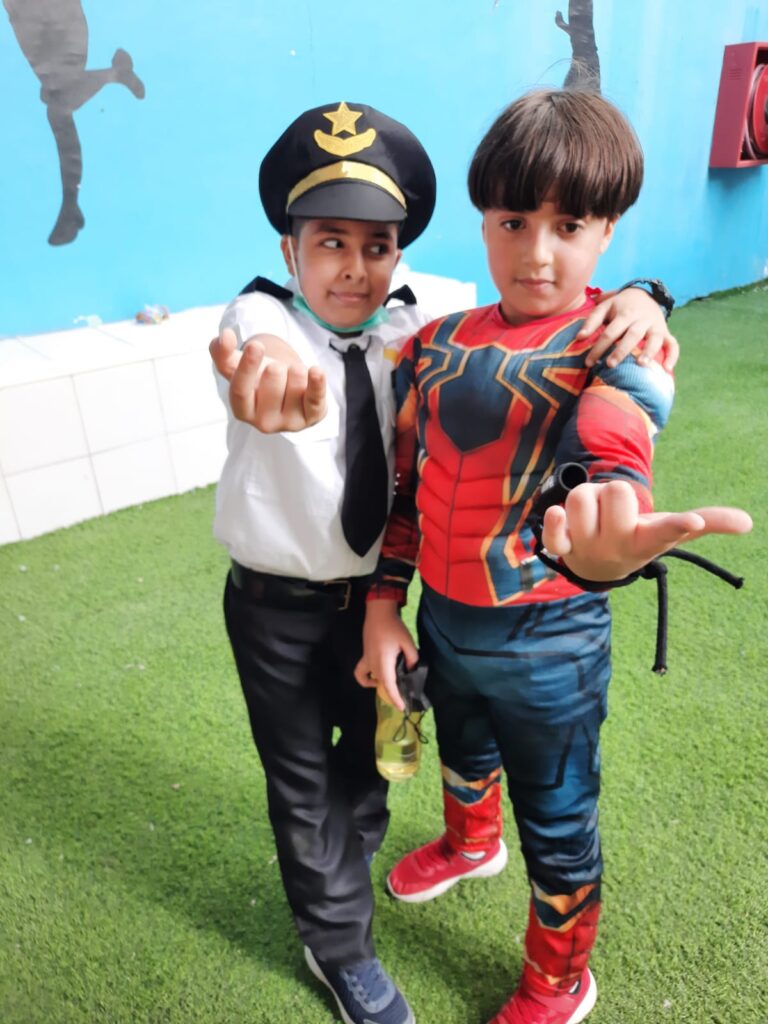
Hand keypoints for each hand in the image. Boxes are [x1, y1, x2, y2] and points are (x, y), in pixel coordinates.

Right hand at [209, 327, 326, 431]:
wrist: (288, 389)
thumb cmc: (260, 378)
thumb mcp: (238, 366)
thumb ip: (223, 352)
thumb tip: (224, 335)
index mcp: (242, 410)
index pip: (241, 391)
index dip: (247, 367)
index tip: (255, 345)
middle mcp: (264, 422)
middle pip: (272, 383)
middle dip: (277, 366)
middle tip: (277, 369)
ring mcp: (290, 423)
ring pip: (296, 385)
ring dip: (295, 370)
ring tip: (292, 374)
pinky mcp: (312, 417)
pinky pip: (316, 400)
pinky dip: (317, 383)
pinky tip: (315, 370)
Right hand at [354, 600, 418, 709]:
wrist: (378, 614)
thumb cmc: (394, 627)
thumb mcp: (408, 642)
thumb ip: (412, 658)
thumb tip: (411, 670)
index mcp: (383, 662)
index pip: (389, 685)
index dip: (395, 698)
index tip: (402, 708)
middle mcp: (373, 664)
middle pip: (382, 685)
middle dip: (392, 694)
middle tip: (404, 698)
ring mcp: (367, 661)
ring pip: (373, 680)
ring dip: (383, 687)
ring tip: (394, 689)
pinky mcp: (365, 657)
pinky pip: (361, 673)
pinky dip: (366, 680)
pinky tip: (375, 680)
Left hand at [542, 480, 752, 582]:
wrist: (597, 569)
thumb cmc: (638, 539)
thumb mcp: (669, 533)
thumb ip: (707, 523)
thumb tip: (748, 522)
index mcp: (648, 542)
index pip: (667, 532)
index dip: (677, 524)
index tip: (688, 520)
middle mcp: (618, 546)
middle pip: (616, 491)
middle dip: (612, 490)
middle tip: (612, 509)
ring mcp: (587, 548)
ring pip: (582, 496)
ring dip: (585, 498)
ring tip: (592, 515)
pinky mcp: (560, 547)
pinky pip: (552, 530)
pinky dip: (552, 521)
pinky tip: (557, 516)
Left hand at [580, 288, 678, 371]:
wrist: (645, 293)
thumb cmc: (620, 305)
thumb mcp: (605, 307)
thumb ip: (592, 321)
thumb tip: (579, 337)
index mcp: (625, 313)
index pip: (610, 332)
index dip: (599, 347)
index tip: (588, 363)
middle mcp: (642, 319)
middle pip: (633, 335)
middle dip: (622, 350)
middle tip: (610, 365)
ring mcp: (656, 325)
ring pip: (655, 338)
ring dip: (649, 351)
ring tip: (641, 365)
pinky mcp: (666, 331)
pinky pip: (673, 343)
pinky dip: (673, 356)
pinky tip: (667, 369)